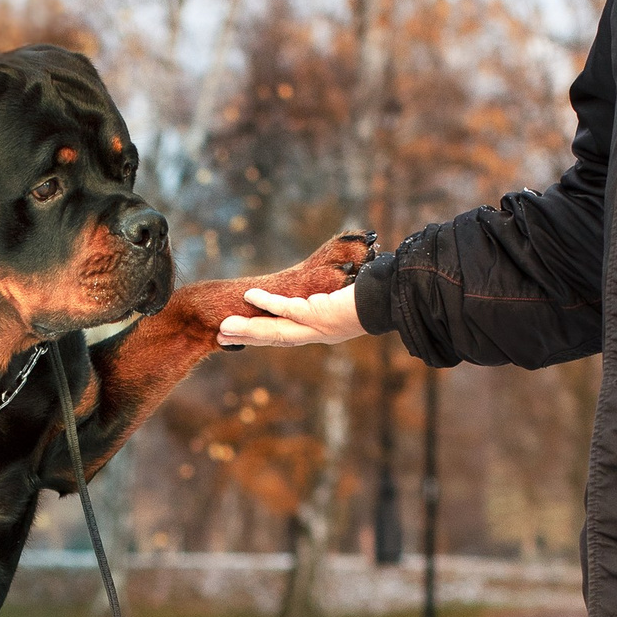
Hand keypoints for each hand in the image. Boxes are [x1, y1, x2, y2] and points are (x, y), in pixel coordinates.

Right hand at [217, 282, 365, 350]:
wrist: (395, 298)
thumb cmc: (378, 291)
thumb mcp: (349, 293)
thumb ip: (333, 290)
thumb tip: (329, 278)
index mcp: (325, 331)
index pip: (289, 334)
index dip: (263, 335)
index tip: (241, 334)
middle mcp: (320, 334)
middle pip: (277, 338)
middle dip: (248, 338)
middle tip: (221, 336)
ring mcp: (319, 328)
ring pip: (277, 332)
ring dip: (250, 331)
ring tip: (224, 328)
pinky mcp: (320, 315)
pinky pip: (288, 309)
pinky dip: (268, 303)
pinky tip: (250, 297)